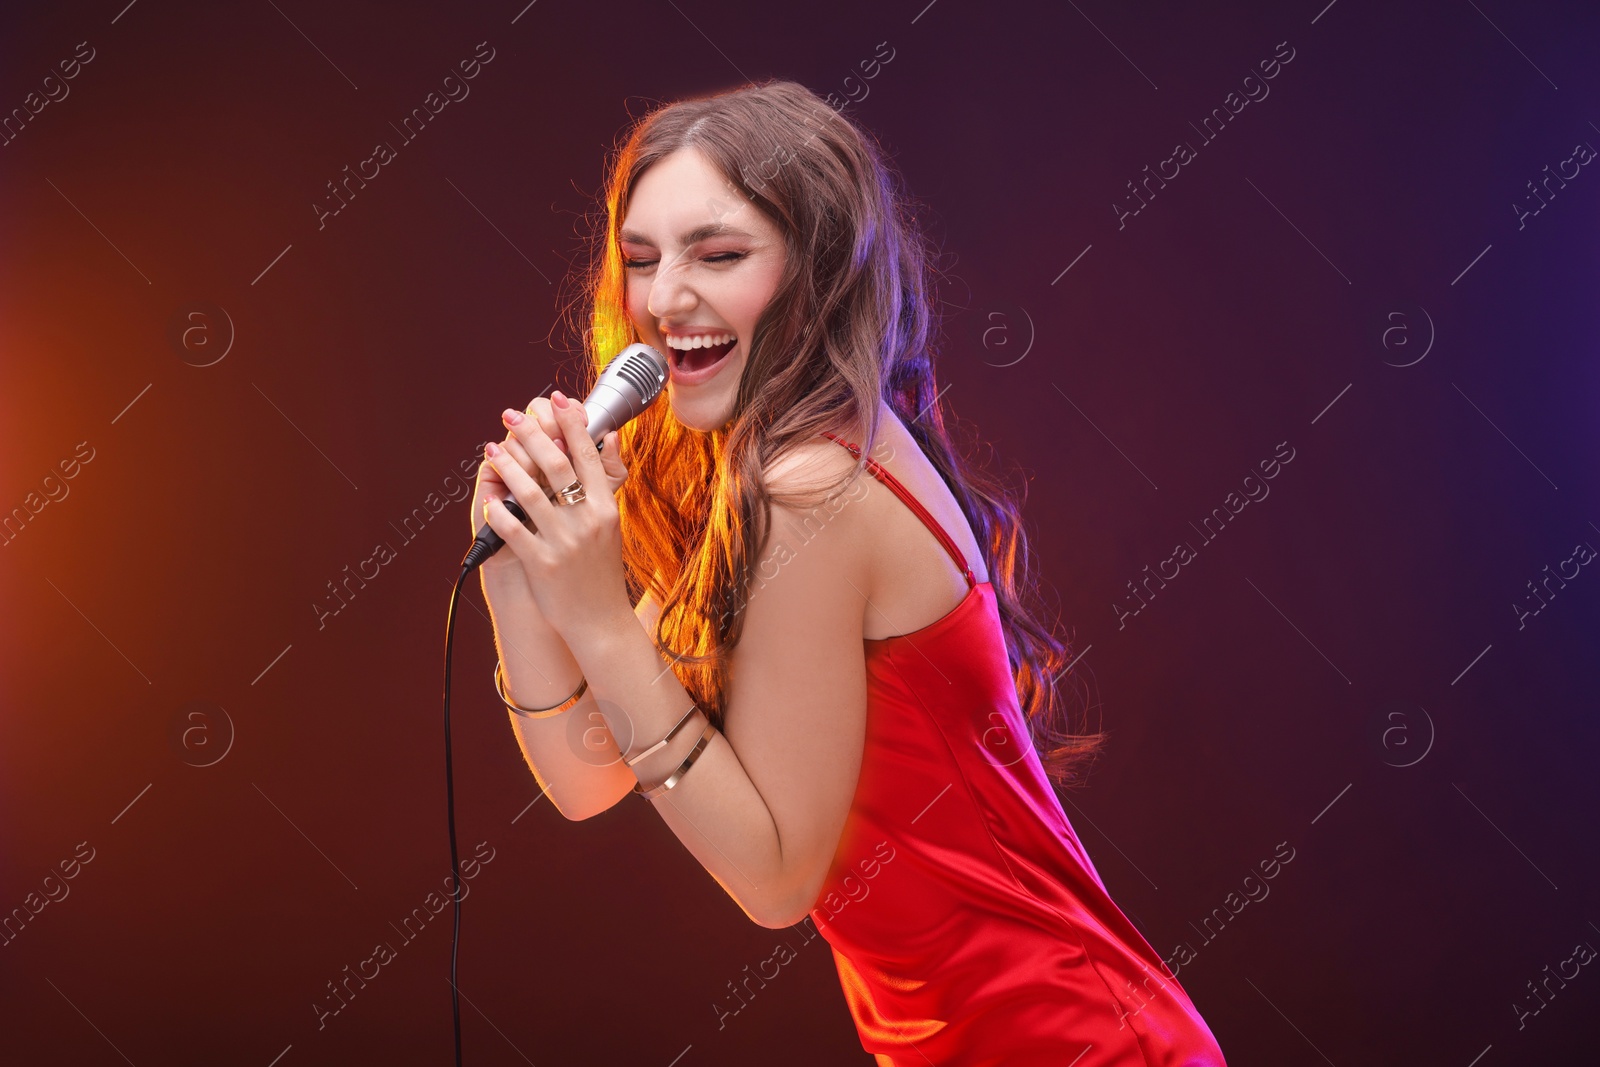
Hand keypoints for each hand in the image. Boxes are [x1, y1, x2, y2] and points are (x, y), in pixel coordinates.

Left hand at [479, 389, 632, 640]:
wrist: (600, 620)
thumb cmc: (601, 570)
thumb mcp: (611, 524)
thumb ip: (606, 482)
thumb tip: (607, 438)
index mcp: (605, 507)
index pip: (588, 454)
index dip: (571, 422)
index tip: (555, 397)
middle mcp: (587, 520)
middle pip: (557, 465)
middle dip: (532, 434)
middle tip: (512, 415)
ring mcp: (565, 542)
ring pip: (532, 493)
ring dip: (508, 466)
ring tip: (492, 448)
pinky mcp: (544, 564)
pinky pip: (515, 531)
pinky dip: (499, 512)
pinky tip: (487, 496)